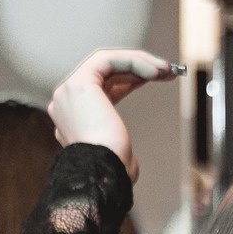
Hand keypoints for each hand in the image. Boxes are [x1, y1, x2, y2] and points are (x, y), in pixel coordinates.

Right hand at [48, 48, 179, 180]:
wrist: (103, 173)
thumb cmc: (113, 169)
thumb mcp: (117, 149)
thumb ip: (114, 138)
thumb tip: (122, 143)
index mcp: (72, 118)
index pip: (102, 87)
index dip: (129, 79)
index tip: (154, 78)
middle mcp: (66, 102)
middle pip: (104, 73)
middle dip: (137, 68)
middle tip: (165, 70)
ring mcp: (69, 91)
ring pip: (106, 62)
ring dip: (138, 62)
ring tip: (165, 69)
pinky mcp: (79, 82)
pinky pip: (108, 60)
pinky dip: (132, 61)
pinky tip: (153, 71)